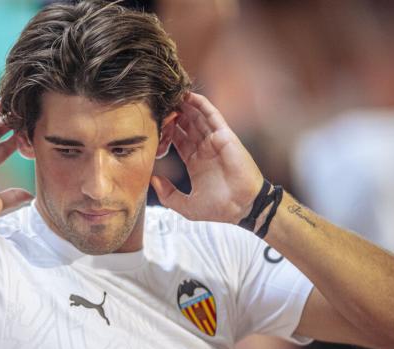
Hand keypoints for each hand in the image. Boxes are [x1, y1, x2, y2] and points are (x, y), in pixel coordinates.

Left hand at [151, 92, 263, 222]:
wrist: (241, 207)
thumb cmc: (219, 208)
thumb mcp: (185, 205)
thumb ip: (167, 194)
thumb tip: (152, 180)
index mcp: (195, 162)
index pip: (177, 141)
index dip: (165, 133)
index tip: (152, 129)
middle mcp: (205, 149)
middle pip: (185, 126)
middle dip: (172, 117)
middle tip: (158, 107)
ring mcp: (215, 141)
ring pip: (197, 118)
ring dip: (184, 106)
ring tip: (170, 95)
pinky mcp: (225, 136)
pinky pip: (212, 116)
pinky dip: (201, 104)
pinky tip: (189, 96)